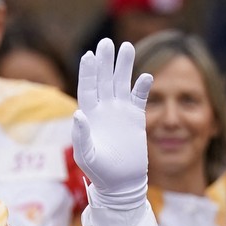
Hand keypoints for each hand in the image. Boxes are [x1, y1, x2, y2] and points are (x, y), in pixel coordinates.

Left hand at [73, 38, 151, 207]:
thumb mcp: (86, 155)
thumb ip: (81, 135)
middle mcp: (104, 109)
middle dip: (105, 62)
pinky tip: (146, 76)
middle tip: (106, 42)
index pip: (87, 88)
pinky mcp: (136, 119)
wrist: (120, 182)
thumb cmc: (98, 171)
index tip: (89, 56)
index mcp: (89, 115)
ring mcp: (120, 112)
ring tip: (128, 46)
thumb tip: (78, 114)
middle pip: (104, 80)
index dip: (88, 72)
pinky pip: (139, 98)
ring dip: (124, 67)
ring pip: (122, 83)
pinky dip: (143, 87)